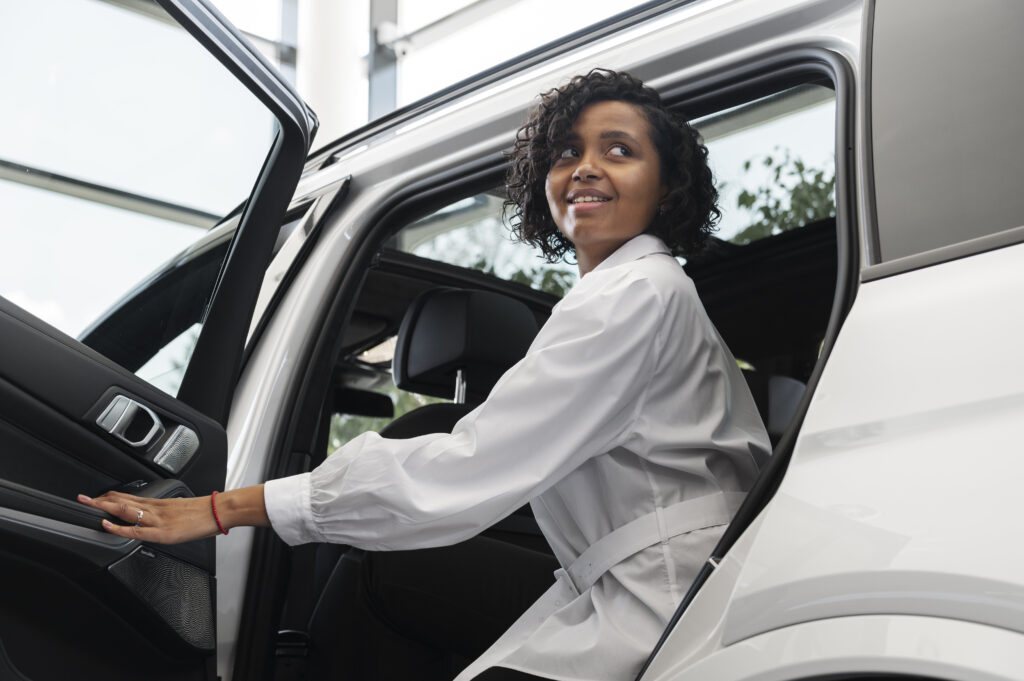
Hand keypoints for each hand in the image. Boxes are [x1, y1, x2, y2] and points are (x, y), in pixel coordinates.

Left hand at [77, 491, 219, 543]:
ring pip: (124, 510)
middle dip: (100, 500)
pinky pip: (135, 529)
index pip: (128, 497)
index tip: (96, 497)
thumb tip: (160, 517)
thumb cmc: (205, 511)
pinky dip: (118, 527)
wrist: (219, 510)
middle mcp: (155, 508)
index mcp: (159, 503)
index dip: (110, 497)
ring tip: (86, 505)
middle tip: (82, 498)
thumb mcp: (182, 507)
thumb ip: (167, 512)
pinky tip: (107, 524)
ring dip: (103, 507)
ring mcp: (157, 519)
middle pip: (122, 500)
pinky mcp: (162, 532)